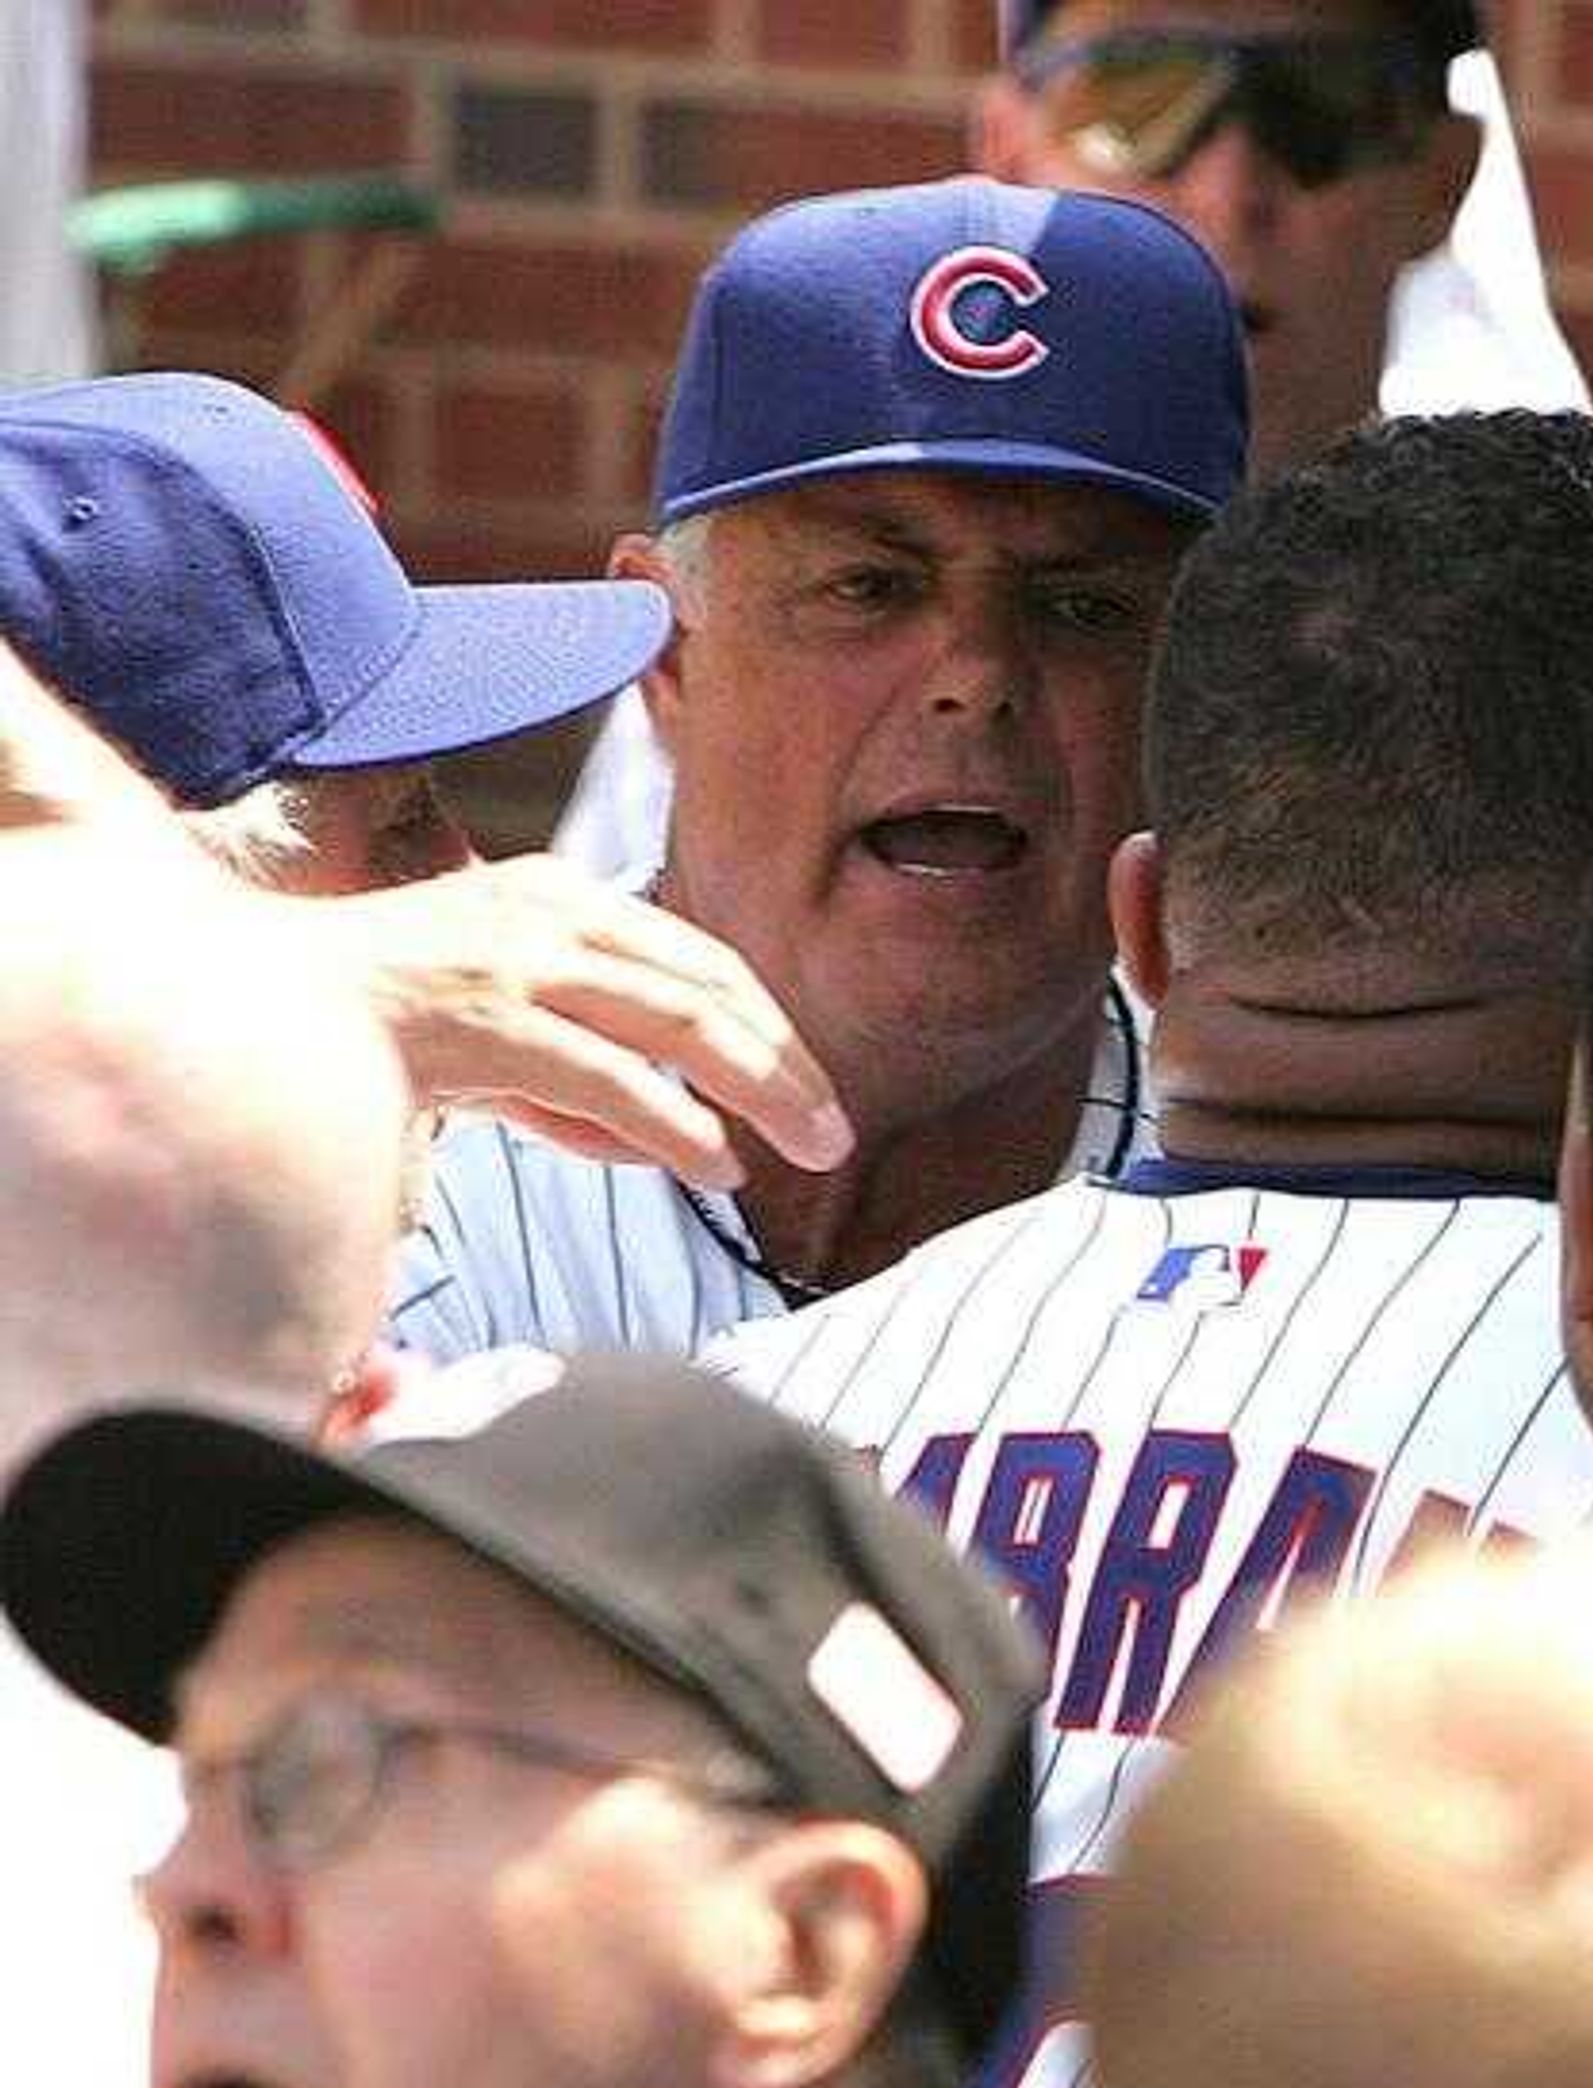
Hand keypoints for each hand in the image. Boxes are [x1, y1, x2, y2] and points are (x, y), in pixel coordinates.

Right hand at [287, 855, 852, 1187]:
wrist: (236, 1006)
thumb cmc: (369, 1028)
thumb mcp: (496, 1036)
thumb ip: (580, 1079)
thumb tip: (672, 1142)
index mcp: (554, 897)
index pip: (696, 958)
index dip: (767, 1024)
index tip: (811, 1082)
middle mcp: (545, 914)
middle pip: (707, 987)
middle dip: (785, 1063)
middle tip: (837, 1129)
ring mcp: (512, 961)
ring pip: (678, 1021)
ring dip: (761, 1091)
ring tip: (810, 1149)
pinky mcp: (480, 1019)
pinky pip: (604, 1074)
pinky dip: (672, 1125)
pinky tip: (715, 1166)